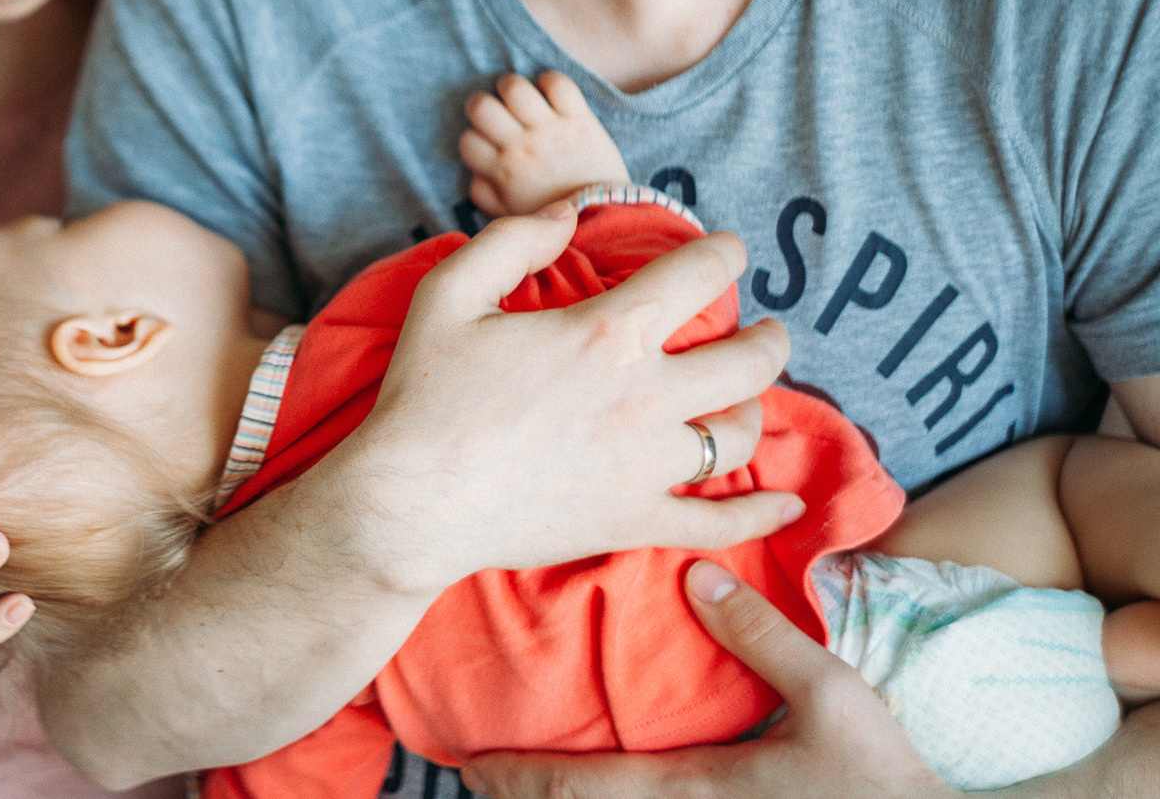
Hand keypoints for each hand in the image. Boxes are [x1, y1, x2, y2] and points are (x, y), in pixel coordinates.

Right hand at [349, 206, 798, 588]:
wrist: (410, 503)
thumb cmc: (424, 396)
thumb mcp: (449, 293)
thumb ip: (512, 240)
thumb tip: (567, 214)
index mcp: (605, 333)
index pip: (698, 276)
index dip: (725, 252)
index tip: (730, 248)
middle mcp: (644, 397)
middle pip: (749, 359)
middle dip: (770, 336)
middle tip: (769, 328)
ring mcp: (648, 466)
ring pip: (741, 434)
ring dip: (756, 408)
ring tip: (748, 398)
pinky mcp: (637, 521)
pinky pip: (722, 521)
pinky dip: (763, 513)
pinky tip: (786, 501)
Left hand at [462, 561, 956, 797]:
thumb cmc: (884, 779)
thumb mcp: (832, 696)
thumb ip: (761, 635)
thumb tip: (695, 576)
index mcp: (696, 791)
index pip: (582, 788)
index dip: (519, 778)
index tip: (469, 763)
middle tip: (473, 776)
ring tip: (519, 789)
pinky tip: (599, 796)